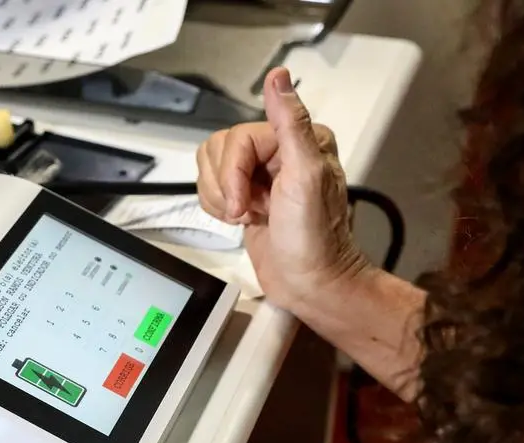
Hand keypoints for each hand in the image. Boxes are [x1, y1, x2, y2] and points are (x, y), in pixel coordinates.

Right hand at [196, 67, 367, 311]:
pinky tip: (242, 220)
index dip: (233, 172)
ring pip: (210, 167)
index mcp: (299, 139)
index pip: (238, 138)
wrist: (308, 283)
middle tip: (249, 211)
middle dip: (226, 187)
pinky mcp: (245, 195)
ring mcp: (260, 175)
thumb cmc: (313, 238)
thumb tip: (279, 77)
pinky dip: (217, 207)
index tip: (247, 203)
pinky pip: (211, 187)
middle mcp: (279, 151)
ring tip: (247, 216)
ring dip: (220, 198)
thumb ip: (290, 123)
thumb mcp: (306, 176)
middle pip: (219, 150)